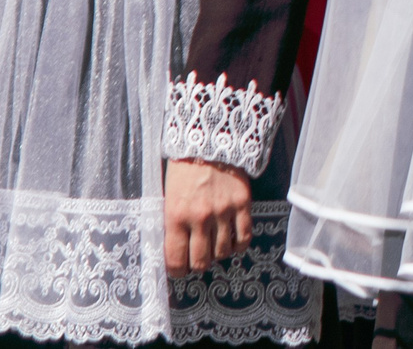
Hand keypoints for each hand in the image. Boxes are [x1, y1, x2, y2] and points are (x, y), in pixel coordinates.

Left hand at [164, 157, 254, 274]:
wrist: (210, 141)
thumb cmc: (184, 170)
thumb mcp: (168, 197)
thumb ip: (171, 223)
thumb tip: (174, 249)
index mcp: (176, 216)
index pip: (176, 260)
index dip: (177, 271)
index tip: (179, 269)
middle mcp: (200, 217)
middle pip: (201, 261)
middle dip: (197, 264)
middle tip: (196, 258)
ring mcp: (224, 211)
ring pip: (223, 252)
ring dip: (217, 254)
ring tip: (214, 246)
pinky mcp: (242, 204)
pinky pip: (244, 237)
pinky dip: (239, 245)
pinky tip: (233, 241)